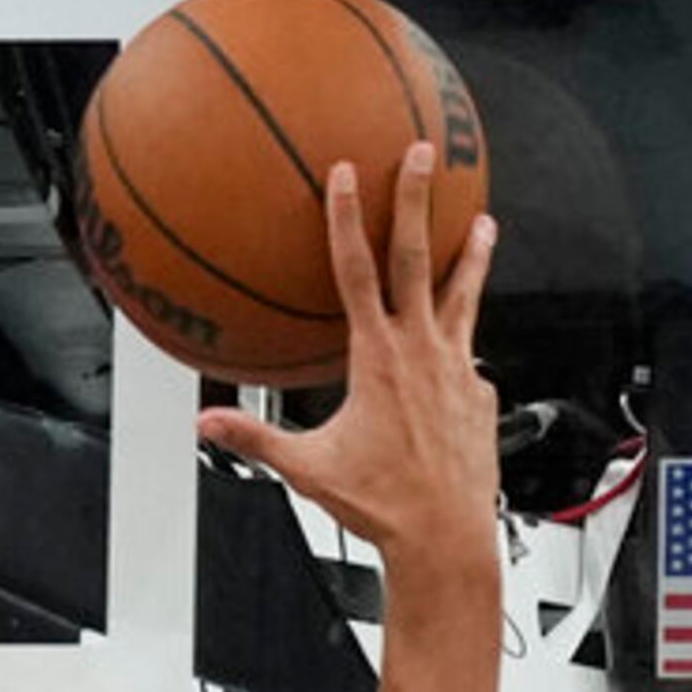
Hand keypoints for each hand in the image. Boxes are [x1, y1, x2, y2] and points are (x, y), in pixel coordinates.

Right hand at [196, 146, 499, 560]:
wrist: (446, 536)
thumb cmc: (382, 504)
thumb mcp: (308, 468)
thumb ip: (255, 440)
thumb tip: (208, 424)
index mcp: (378, 359)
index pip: (358, 271)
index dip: (348, 218)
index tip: (349, 173)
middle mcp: (423, 352)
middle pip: (417, 257)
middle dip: (418, 200)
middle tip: (425, 155)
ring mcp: (458, 369)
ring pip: (463, 295)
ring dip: (471, 254)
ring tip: (483, 222)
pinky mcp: (479, 392)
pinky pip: (468, 353)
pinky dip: (461, 340)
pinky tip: (457, 345)